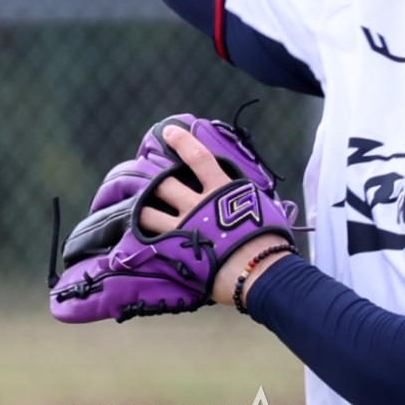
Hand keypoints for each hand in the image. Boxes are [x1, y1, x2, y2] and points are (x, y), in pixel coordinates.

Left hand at [140, 125, 291, 307]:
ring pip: (149, 213)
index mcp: (222, 191)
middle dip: (152, 177)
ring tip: (136, 207)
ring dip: (141, 208)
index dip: (182, 142)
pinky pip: (150, 242)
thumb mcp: (262, 207)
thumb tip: (244, 194)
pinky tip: (135, 237)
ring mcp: (185, 229)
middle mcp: (198, 206)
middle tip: (143, 171)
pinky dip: (141, 238)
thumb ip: (245, 198)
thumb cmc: (270, 240)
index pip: (199, 158)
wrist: (262, 271)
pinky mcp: (177, 253)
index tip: (168, 132)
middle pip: (165, 184)